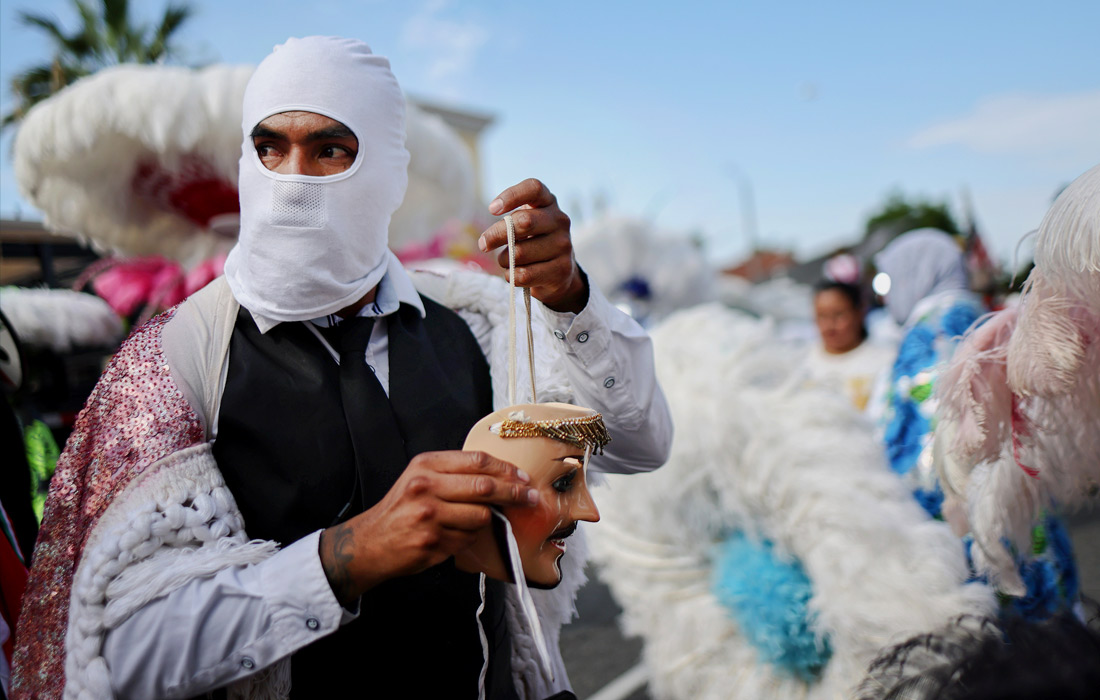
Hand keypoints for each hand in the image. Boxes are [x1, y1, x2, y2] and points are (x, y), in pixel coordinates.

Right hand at [319, 450, 537, 603]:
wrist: (370, 542)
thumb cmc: (402, 509)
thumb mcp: (420, 478)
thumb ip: (454, 473)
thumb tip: (503, 477)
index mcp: (426, 465)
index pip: (477, 461)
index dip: (506, 469)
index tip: (524, 478)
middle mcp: (426, 486)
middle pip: (485, 486)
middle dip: (514, 493)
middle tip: (531, 498)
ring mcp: (429, 515)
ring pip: (481, 516)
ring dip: (484, 521)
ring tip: (467, 523)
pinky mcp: (432, 541)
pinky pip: (468, 539)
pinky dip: (467, 539)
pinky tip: (451, 537)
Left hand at [478, 178, 587, 312]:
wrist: (559, 270)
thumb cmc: (533, 241)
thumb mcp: (523, 224)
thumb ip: (509, 224)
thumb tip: (487, 240)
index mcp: (548, 202)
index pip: (533, 188)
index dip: (512, 196)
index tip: (492, 209)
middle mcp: (560, 220)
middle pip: (523, 221)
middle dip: (497, 234)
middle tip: (483, 244)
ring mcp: (564, 245)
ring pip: (520, 252)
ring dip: (504, 260)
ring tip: (508, 262)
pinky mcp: (562, 269)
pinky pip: (525, 274)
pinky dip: (512, 276)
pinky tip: (514, 274)